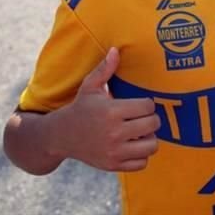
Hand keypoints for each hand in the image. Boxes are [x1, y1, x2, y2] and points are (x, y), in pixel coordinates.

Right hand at [53, 47, 159, 171]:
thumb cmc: (81, 108)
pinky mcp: (113, 165)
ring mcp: (114, 151)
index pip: (147, 106)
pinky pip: (142, 163)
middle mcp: (114, 133)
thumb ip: (105, 69)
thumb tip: (115, 49)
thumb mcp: (90, 86)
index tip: (139, 104)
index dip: (147, 104)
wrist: (61, 136)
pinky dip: (141, 156)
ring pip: (151, 146)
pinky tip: (133, 146)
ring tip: (140, 133)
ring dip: (149, 138)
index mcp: (111, 111)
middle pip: (153, 125)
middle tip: (141, 118)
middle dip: (150, 119)